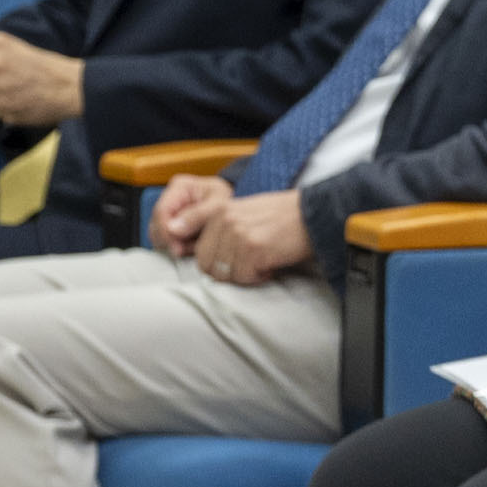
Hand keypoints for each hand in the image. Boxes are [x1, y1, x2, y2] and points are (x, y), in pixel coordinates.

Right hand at [150, 172, 233, 257]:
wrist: (234, 210)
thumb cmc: (228, 202)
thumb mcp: (219, 204)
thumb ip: (198, 214)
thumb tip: (172, 228)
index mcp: (180, 186)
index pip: (161, 210)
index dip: (165, 231)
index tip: (176, 246)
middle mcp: (171, 199)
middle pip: (156, 224)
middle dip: (169, 240)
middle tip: (185, 251)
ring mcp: (170, 214)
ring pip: (159, 236)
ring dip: (175, 245)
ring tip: (195, 246)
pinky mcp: (172, 228)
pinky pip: (168, 242)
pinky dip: (180, 248)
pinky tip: (193, 247)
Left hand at [190, 188, 314, 285]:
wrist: (314, 215)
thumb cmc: (280, 216)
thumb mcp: (241, 209)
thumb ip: (208, 219)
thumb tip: (172, 228)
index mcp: (219, 211)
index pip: (196, 247)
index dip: (209, 260)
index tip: (227, 260)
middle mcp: (225, 221)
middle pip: (206, 264)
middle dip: (226, 270)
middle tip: (249, 261)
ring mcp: (239, 235)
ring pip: (224, 274)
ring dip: (244, 274)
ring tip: (261, 261)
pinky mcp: (254, 250)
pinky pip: (244, 277)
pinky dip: (258, 276)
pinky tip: (270, 264)